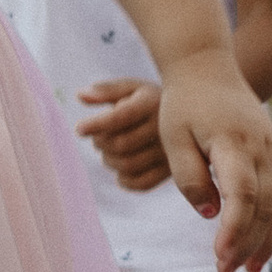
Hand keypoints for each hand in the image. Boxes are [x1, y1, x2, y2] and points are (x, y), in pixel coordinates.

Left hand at [77, 78, 169, 194]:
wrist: (192, 116)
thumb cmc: (151, 100)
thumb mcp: (133, 88)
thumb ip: (106, 90)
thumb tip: (80, 95)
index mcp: (152, 102)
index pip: (120, 116)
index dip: (96, 124)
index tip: (79, 129)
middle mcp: (163, 128)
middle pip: (120, 144)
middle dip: (100, 142)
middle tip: (97, 138)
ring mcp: (169, 151)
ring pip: (128, 164)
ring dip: (108, 160)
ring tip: (107, 151)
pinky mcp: (171, 171)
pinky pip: (142, 183)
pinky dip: (124, 180)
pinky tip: (120, 170)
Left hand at [154, 50, 271, 271]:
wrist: (208, 70)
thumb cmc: (184, 105)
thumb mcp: (172, 138)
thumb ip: (189, 177)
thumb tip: (210, 214)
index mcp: (233, 141)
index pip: (243, 194)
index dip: (234, 229)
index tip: (220, 256)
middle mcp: (262, 147)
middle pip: (266, 206)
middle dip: (248, 245)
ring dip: (270, 240)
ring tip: (249, 268)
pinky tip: (265, 243)